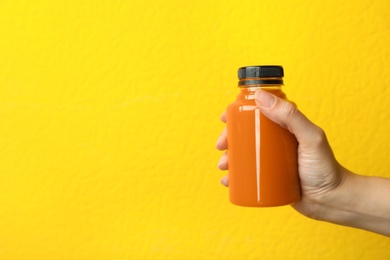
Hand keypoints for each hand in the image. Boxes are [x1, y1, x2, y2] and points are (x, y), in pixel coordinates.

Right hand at [216, 89, 342, 217]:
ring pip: (244, 153)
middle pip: (246, 134)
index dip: (238, 113)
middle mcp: (276, 140)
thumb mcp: (310, 138)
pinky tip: (227, 180)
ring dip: (229, 157)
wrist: (332, 200)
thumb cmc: (325, 168)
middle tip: (221, 146)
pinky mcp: (269, 176)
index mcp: (285, 125)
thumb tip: (261, 97)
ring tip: (223, 166)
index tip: (225, 118)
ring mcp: (271, 158)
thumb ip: (290, 116)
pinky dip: (234, 175)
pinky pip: (247, 172)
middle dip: (228, 138)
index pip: (258, 112)